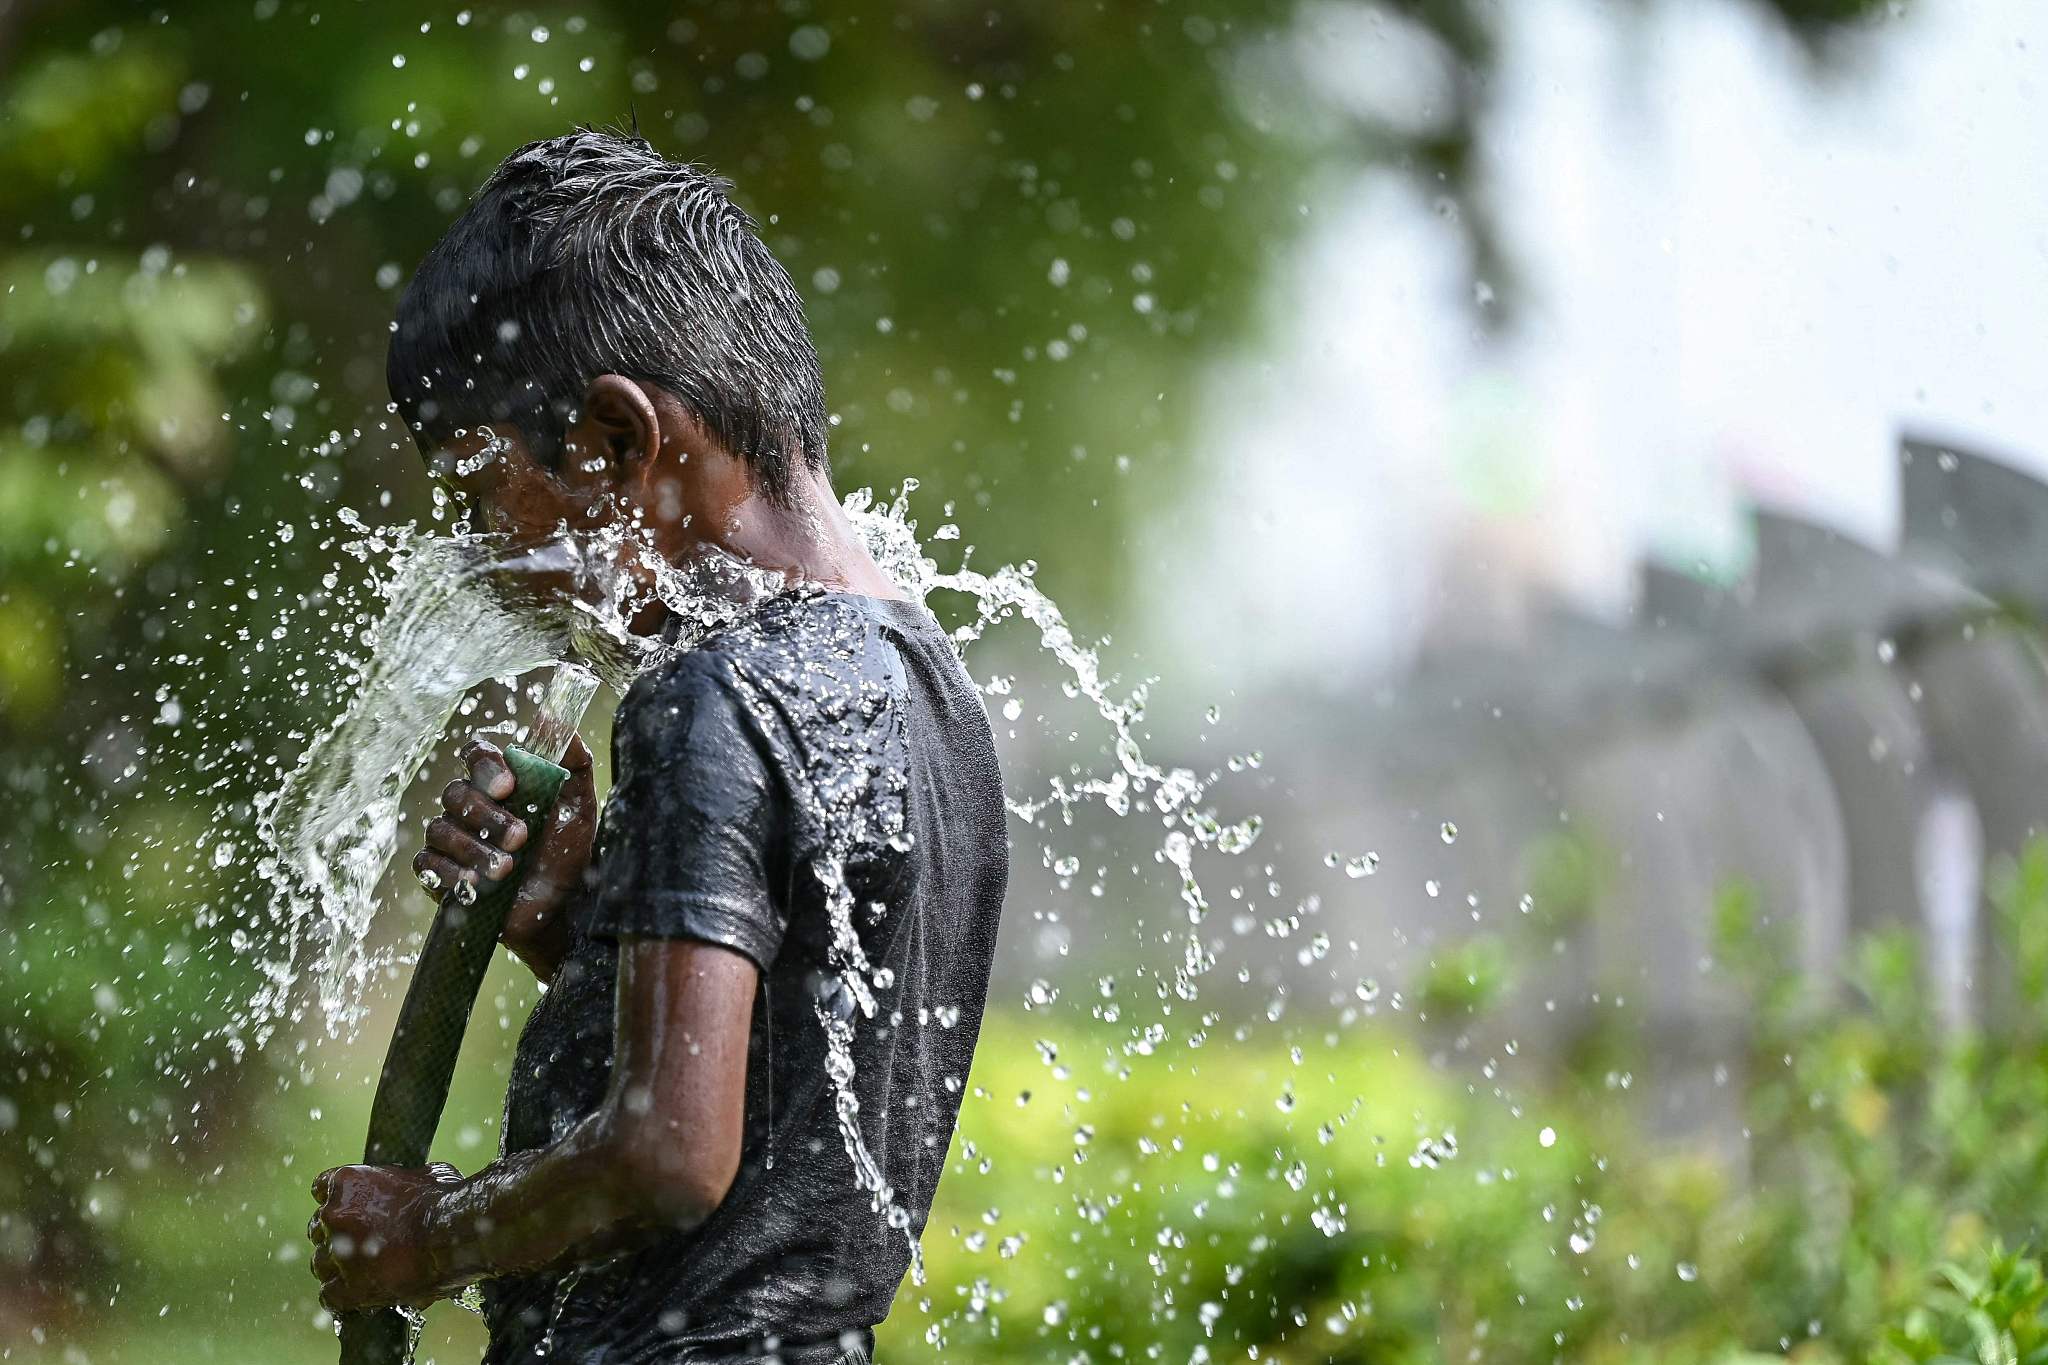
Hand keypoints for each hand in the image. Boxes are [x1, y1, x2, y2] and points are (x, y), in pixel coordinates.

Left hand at [307, 1162, 462, 1311]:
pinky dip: (341, 1295)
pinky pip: (329, 1296)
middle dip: (337, 1235)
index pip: (321, 1188)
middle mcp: (334, 1215)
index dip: (337, 1200)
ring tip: (360, 1271)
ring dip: (337, 1267)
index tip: (348, 1209)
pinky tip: (357, 1293)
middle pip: (318, 1228)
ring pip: (320, 1263)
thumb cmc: (445, 1200)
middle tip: (360, 1243)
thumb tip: (412, 1184)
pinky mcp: (348, 1288)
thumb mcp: (424, 1173)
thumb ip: (404, 1179)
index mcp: (348, 1182)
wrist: (454, 1235)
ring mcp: (338, 1254)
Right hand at [412, 733, 597, 979]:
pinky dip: (450, 873)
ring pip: (441, 830)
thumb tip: (554, 717)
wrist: (562, 905)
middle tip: (520, 838)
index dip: (485, 766)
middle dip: (487, 817)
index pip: (475, 754)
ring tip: (506, 870)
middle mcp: (470, 805)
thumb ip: (572, 760)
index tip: (508, 786)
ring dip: (474, 849)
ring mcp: (452, 838)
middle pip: (456, 794)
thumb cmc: (567, 849)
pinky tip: (475, 884)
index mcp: (499, 781)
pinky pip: (427, 865)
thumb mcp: (579, 804)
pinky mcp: (440, 874)